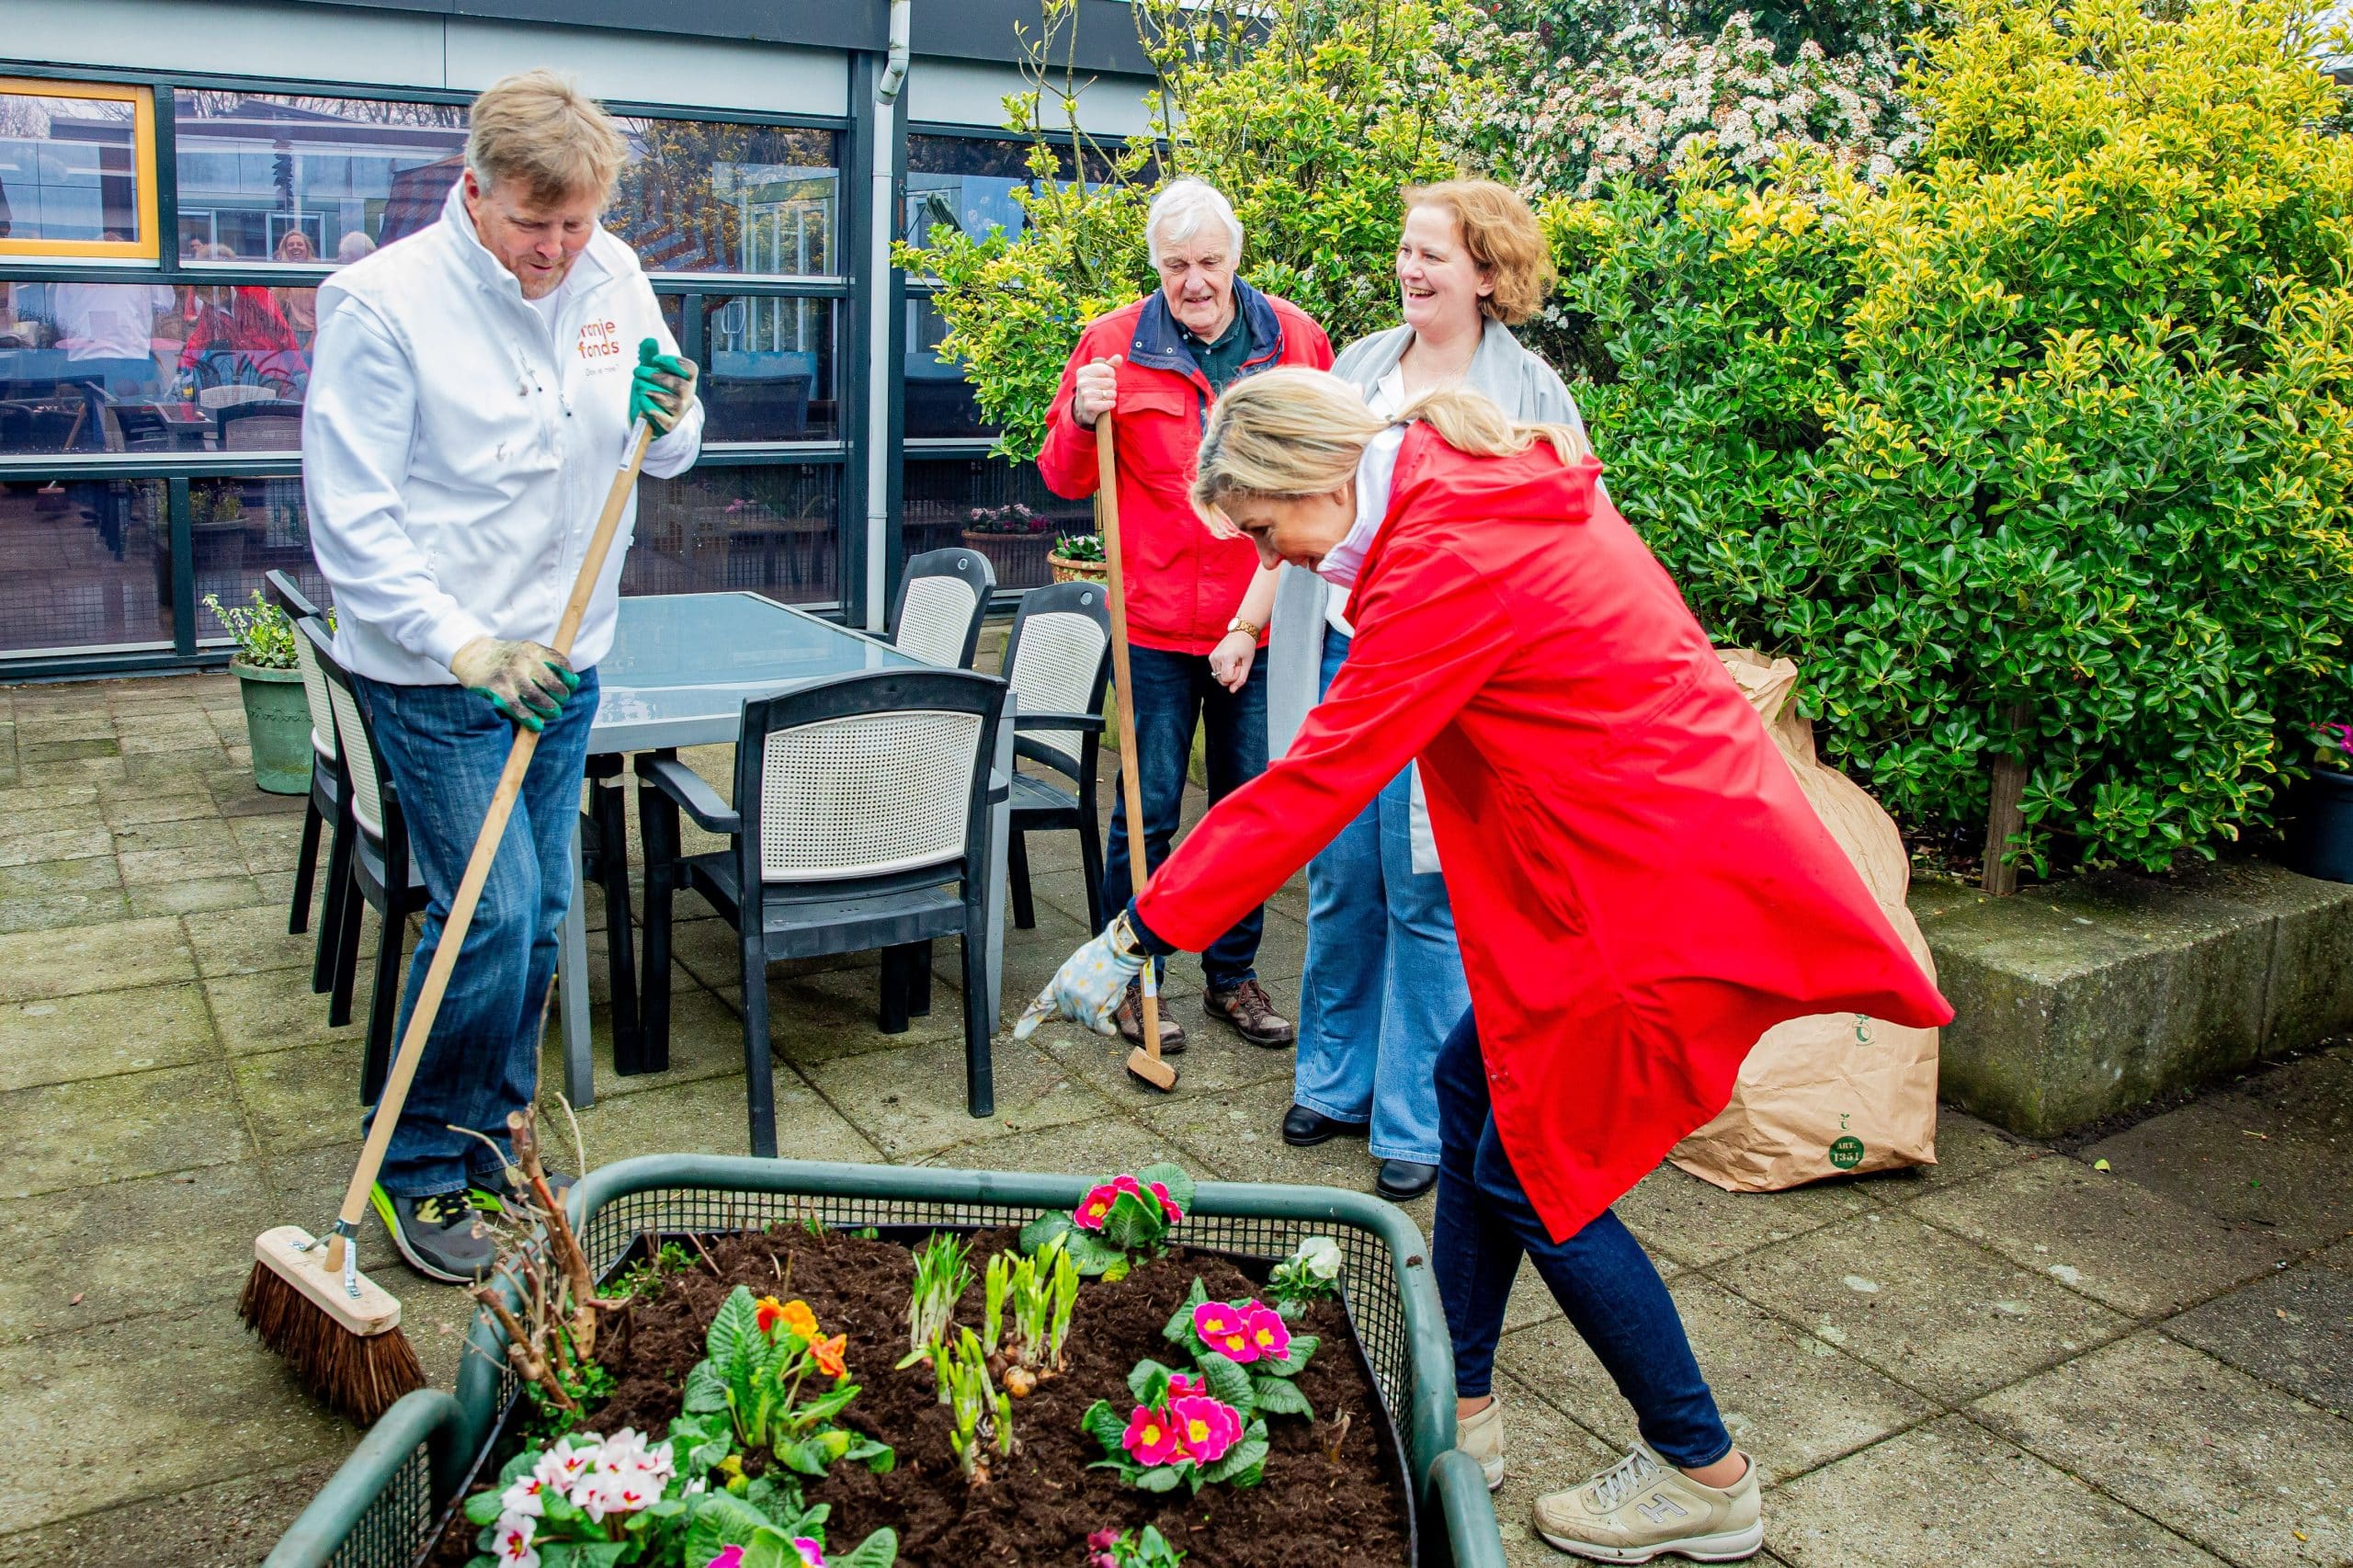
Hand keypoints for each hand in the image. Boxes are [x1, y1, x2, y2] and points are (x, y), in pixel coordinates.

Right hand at [449, 636, 578, 731]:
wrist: (473, 654)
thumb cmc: (506, 657)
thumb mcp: (527, 651)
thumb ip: (548, 663)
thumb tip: (573, 681)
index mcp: (534, 649)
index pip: (561, 665)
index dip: (570, 680)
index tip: (570, 688)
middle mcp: (524, 660)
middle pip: (553, 685)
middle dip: (561, 698)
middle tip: (558, 704)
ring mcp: (511, 675)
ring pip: (538, 699)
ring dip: (549, 710)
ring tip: (551, 713)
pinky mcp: (498, 689)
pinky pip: (518, 709)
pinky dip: (530, 719)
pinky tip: (536, 725)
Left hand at [629, 338, 698, 432]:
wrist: (651, 417)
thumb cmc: (653, 389)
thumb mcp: (651, 372)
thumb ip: (649, 356)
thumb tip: (648, 340)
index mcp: (686, 380)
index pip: (691, 369)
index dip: (674, 362)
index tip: (655, 359)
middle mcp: (687, 396)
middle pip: (680, 386)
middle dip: (657, 377)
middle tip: (638, 371)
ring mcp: (680, 412)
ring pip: (672, 402)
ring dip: (651, 391)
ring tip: (638, 386)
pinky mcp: (670, 425)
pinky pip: (663, 418)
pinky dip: (650, 408)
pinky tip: (641, 401)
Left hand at [1012, 917, 1147, 1039]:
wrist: (1117, 949)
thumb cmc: (1104, 953)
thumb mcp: (1080, 964)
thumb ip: (1076, 983)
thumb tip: (1084, 1002)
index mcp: (1060, 980)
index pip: (1042, 1002)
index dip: (1031, 1017)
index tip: (1019, 1034)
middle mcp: (1064, 992)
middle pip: (1069, 1016)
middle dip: (1082, 1012)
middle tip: (1098, 998)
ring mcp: (1077, 1001)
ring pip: (1085, 1021)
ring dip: (1098, 1016)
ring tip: (1110, 996)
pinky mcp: (1092, 1007)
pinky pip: (1097, 1027)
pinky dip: (1104, 1030)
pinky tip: (1110, 1031)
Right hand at [1071, 354, 1121, 428]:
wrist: (1083, 409)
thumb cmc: (1094, 388)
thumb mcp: (1100, 374)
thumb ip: (1110, 365)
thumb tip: (1119, 357)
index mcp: (1083, 371)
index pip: (1109, 370)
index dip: (1111, 376)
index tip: (1104, 379)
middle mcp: (1082, 382)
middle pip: (1111, 382)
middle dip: (1111, 387)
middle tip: (1103, 390)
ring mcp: (1085, 395)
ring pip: (1112, 393)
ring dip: (1111, 397)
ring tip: (1103, 397)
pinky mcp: (1089, 407)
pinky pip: (1110, 404)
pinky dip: (1110, 404)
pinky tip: (1104, 404)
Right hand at [1209, 630, 1256, 691]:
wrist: (1242, 632)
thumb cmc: (1246, 645)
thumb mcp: (1248, 663)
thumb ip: (1241, 679)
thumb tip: (1232, 690)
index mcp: (1226, 657)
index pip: (1227, 679)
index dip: (1235, 676)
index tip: (1240, 666)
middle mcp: (1216, 657)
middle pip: (1222, 680)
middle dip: (1231, 676)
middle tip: (1238, 664)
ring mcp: (1212, 657)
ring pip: (1219, 677)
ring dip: (1228, 672)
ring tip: (1234, 661)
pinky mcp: (1211, 657)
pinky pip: (1217, 671)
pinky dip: (1224, 669)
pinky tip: (1229, 660)